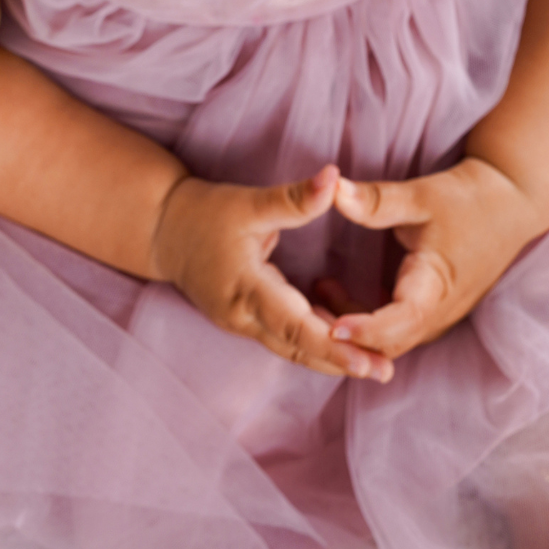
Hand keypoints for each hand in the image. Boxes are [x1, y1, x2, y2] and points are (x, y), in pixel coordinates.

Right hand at [152, 167, 393, 381]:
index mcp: (243, 286)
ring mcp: (240, 322)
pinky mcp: (243, 320)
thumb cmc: (205, 214)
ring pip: (290, 348)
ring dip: (330, 358)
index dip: (332, 345)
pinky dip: (312, 343)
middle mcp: (241, 314)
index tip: (367, 359)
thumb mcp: (250, 202)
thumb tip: (334, 177)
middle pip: (296, 347)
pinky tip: (343, 342)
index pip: (293, 324)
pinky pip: (282, 338)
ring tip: (374, 365)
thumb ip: (294, 198)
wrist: (163, 231)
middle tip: (385, 371)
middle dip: (340, 362)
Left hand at [318, 156, 543, 361]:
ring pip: (390, 341)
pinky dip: (364, 321)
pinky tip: (333, 294)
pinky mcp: (434, 311)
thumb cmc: (469, 199)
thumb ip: (376, 200)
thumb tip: (333, 190)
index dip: (367, 329)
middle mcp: (440, 311)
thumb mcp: (421, 195)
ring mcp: (439, 316)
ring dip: (353, 331)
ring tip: (316, 298)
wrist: (511, 204)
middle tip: (305, 317)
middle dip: (349, 339)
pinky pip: (396, 330)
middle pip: (390, 343)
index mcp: (437, 284)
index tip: (333, 329)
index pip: (401, 321)